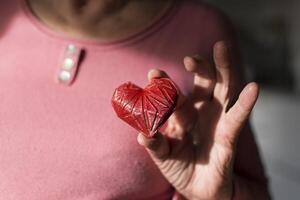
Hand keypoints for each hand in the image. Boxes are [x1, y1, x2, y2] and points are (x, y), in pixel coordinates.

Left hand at [137, 41, 259, 199]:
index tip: (154, 73)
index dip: (166, 82)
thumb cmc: (180, 168)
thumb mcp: (163, 156)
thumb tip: (142, 135)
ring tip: (221, 48)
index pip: (176, 93)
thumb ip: (155, 145)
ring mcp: (218, 121)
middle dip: (199, 67)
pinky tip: (253, 88)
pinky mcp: (230, 136)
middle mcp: (203, 112)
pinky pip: (237, 118)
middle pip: (205, 83)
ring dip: (222, 70)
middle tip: (189, 57)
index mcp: (184, 114)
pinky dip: (245, 104)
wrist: (198, 190)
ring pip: (223, 90)